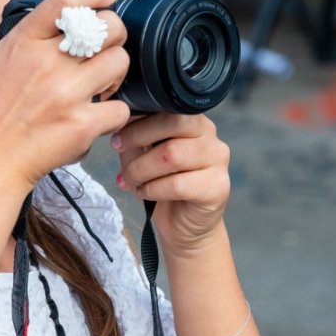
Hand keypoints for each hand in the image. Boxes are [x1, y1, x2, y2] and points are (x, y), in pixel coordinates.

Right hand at [0, 0, 131, 194]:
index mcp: (23, 42)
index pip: (67, 1)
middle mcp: (47, 63)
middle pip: (108, 28)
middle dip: (114, 36)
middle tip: (105, 51)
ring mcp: (67, 94)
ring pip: (120, 62)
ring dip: (117, 73)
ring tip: (102, 85)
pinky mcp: (82, 125)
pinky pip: (120, 108)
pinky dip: (114, 114)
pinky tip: (97, 118)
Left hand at [111, 112, 230, 254]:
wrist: (184, 228)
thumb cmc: (164, 188)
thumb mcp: (144, 157)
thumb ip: (137, 138)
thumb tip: (117, 121)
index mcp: (194, 123)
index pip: (169, 107)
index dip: (139, 120)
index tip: (117, 136)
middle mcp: (211, 138)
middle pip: (174, 123)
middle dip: (138, 137)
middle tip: (118, 149)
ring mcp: (218, 162)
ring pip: (172, 155)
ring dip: (141, 168)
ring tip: (129, 180)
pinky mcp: (217, 188)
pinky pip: (177, 184)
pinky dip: (153, 189)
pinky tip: (144, 193)